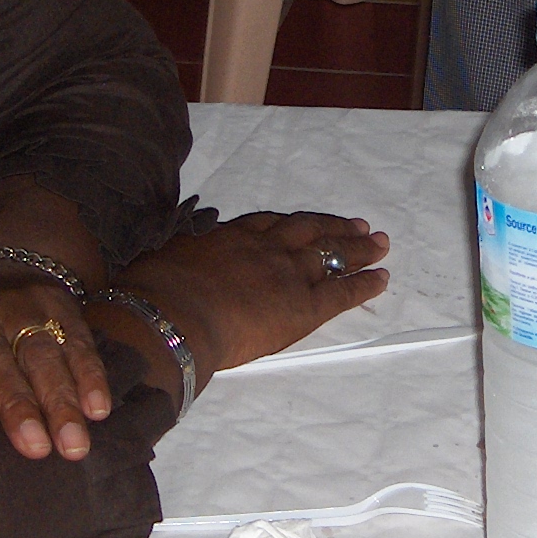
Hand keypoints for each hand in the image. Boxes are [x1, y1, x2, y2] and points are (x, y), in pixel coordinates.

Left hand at [0, 265, 108, 462]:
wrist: (4, 266)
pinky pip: (78, 346)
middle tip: (34, 448)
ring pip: (43, 357)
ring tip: (72, 445)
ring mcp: (25, 310)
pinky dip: (90, 378)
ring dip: (60, 402)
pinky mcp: (62, 310)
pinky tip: (97, 410)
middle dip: (17, 405)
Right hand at [110, 211, 390, 385]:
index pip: (269, 225)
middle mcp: (265, 248)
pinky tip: (382, 278)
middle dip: (335, 228)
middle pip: (309, 231)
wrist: (171, 316)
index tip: (308, 222)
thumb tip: (166, 266)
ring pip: (332, 254)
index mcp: (230, 237)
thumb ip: (177, 261)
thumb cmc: (154, 294)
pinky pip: (342, 291)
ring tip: (378, 243)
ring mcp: (287, 272)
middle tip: (360, 225)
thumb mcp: (162, 263)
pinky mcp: (303, 305)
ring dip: (358, 247)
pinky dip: (365, 284)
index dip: (294, 224)